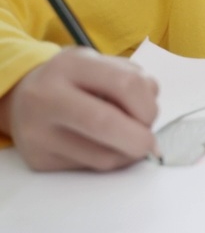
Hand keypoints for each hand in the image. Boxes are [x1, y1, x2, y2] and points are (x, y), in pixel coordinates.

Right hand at [0, 47, 158, 170]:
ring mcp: (38, 131)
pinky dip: (109, 160)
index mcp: (71, 64)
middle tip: (148, 141)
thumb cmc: (76, 81)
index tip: (150, 115)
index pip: (126, 85)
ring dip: (128, 153)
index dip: (148, 106)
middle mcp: (48, 96)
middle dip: (140, 139)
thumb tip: (153, 132)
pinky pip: (90, 168)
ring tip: (124, 140)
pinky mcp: (39, 160)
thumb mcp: (103, 66)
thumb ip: (134, 86)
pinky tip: (103, 146)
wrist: (23, 98)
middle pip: (106, 124)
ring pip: (103, 156)